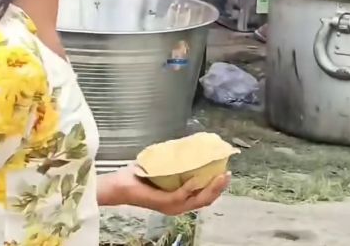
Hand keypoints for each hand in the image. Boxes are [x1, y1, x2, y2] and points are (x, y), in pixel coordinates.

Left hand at [102, 165, 228, 214]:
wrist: (122, 184)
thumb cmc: (141, 175)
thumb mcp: (163, 167)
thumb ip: (176, 162)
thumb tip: (188, 144)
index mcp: (180, 199)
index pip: (203, 197)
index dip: (216, 187)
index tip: (225, 173)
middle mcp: (179, 205)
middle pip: (205, 200)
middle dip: (219, 188)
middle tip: (228, 174)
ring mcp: (172, 205)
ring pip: (198, 200)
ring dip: (211, 188)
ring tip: (220, 176)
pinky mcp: (164, 202)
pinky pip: (182, 195)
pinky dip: (191, 187)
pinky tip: (198, 177)